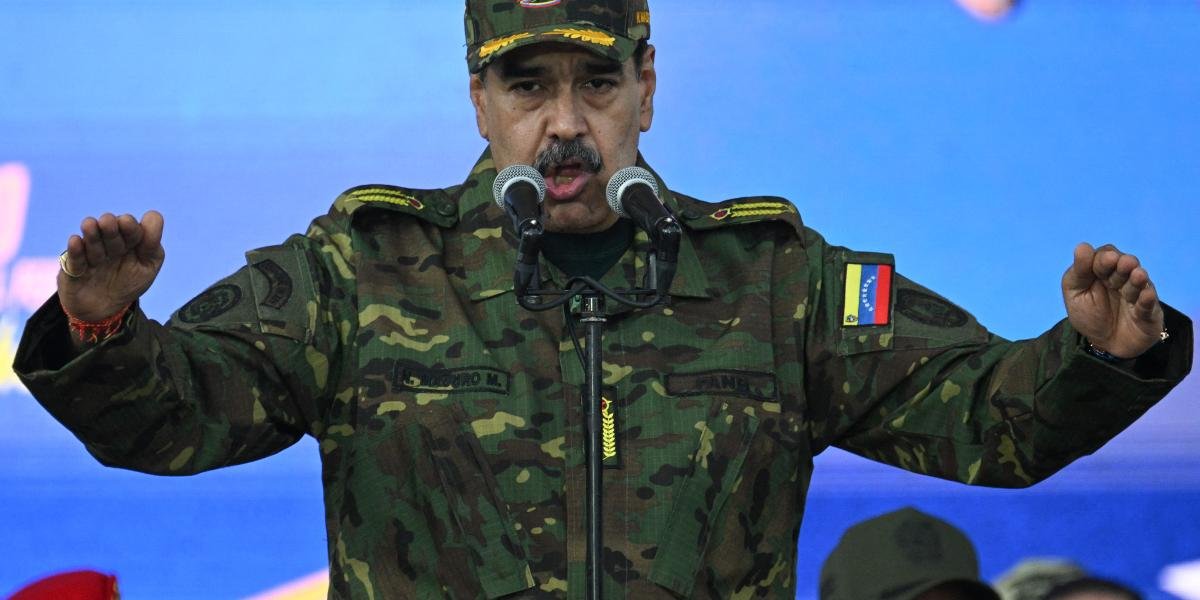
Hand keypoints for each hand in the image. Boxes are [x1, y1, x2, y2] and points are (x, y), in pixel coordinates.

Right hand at [59, 211, 164, 321]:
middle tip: (108, 222)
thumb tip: (153, 216)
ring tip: (90, 225)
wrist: (103, 310)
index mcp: (129, 240)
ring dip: (93, 234)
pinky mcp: (73, 268)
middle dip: (110, 227)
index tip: (132, 229)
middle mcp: (108, 243)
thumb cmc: (128, 285)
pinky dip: (75, 250)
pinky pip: (73, 258)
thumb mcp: (147, 267)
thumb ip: (152, 245)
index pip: (130, 227)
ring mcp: (90, 254)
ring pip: (92, 241)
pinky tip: (76, 241)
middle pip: (110, 230)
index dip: (131, 227)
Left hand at [1062, 242, 1163, 358]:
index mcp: (1102, 271)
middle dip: (1122, 264)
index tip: (1104, 259)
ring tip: (1136, 274)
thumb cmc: (1089, 315)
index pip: (1106, 255)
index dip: (1104, 257)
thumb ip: (1078, 272)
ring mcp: (1137, 294)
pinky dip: (1147, 299)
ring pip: (1139, 282)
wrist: (1104, 345)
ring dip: (1137, 278)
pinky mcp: (1149, 312)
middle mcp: (1123, 279)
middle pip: (1125, 265)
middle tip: (1123, 264)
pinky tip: (1145, 295)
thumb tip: (1082, 246)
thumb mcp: (1075, 294)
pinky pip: (1149, 304)